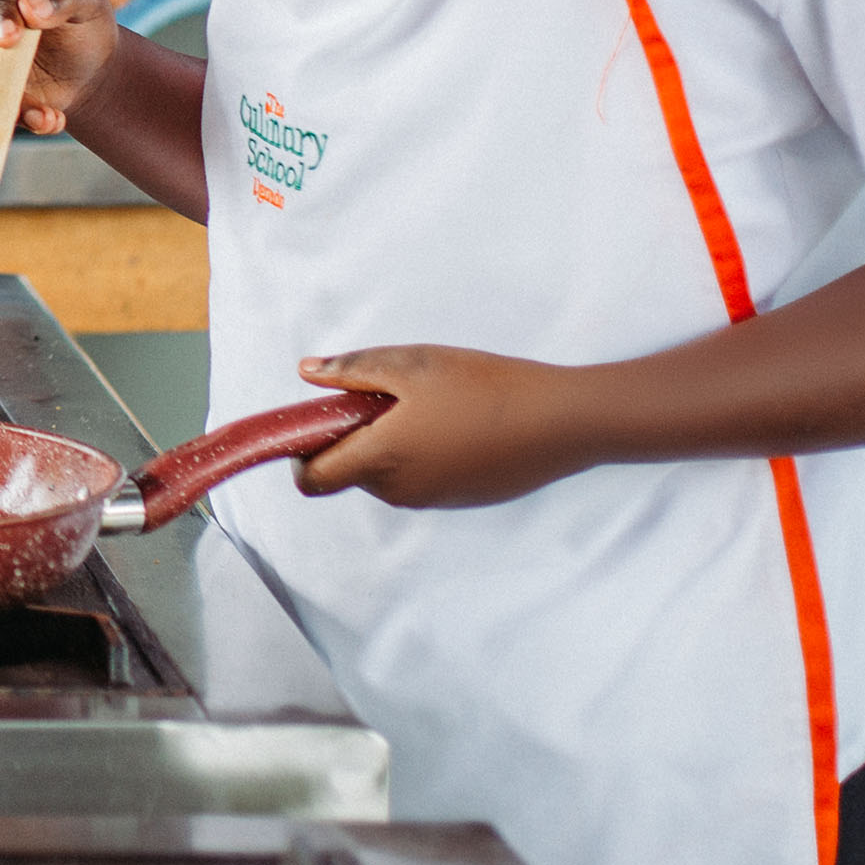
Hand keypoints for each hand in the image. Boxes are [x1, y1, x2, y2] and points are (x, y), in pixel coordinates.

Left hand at [292, 345, 597, 509]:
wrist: (563, 422)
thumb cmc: (484, 388)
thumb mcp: (411, 365)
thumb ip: (352, 370)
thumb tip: (307, 373)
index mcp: (380, 461)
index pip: (312, 480)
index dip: (301, 451)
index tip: (318, 418)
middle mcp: (401, 491)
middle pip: (349, 472)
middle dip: (353, 435)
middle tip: (386, 392)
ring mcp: (434, 500)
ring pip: (386, 474)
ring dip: (389, 441)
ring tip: (429, 401)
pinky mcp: (462, 498)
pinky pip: (421, 477)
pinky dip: (422, 452)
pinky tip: (458, 419)